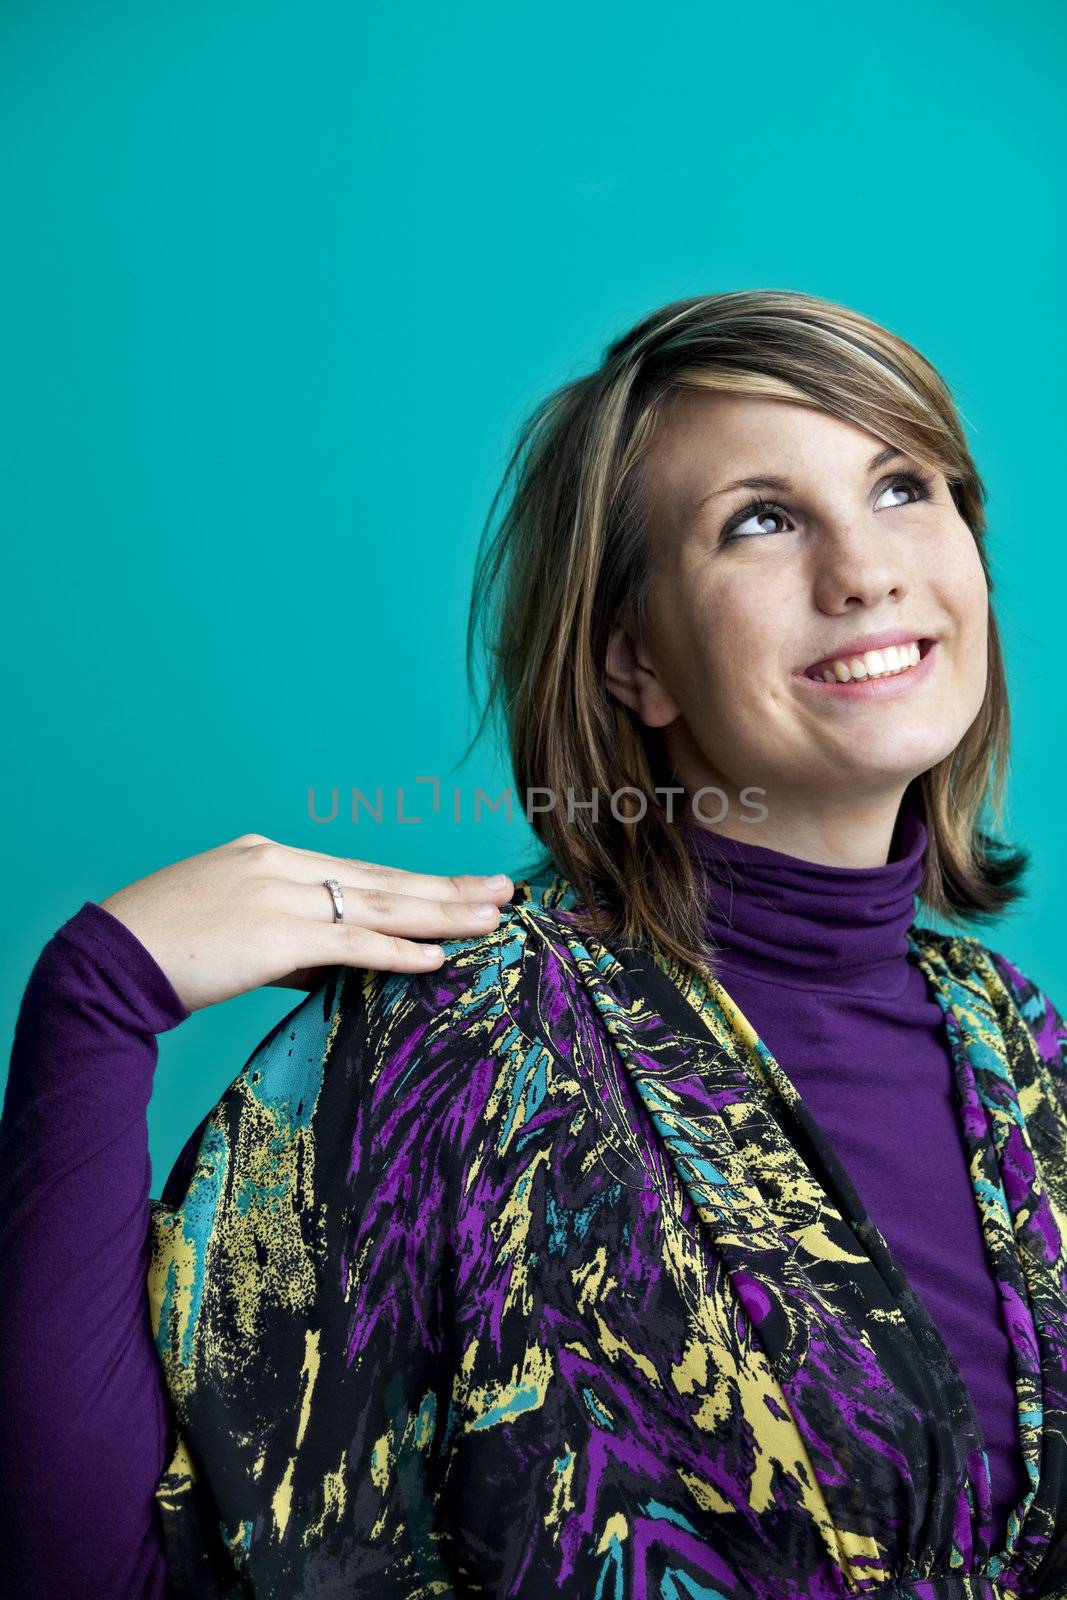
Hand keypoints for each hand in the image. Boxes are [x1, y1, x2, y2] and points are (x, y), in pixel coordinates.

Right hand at [98, 833, 513, 1012]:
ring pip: (380, 905)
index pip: (360, 871)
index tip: (458, 886)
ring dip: (442, 914)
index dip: (414, 881)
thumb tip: (332, 965)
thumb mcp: (233, 929)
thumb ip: (289, 941)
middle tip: (503, 890)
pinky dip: (399, 950)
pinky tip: (439, 956)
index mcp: (271, 854)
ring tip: (492, 917)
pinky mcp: (274, 935)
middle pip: (383, 879)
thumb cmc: (165, 949)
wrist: (108, 958)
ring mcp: (280, 895)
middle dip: (448, 888)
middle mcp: (283, 864)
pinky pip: (351, 943)